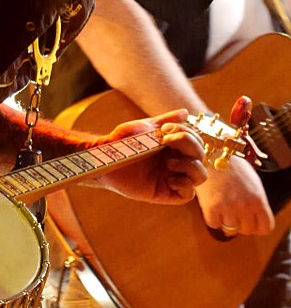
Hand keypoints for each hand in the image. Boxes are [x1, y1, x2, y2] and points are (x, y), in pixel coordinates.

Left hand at [91, 109, 206, 203]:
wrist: (106, 156)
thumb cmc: (123, 141)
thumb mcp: (146, 127)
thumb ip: (167, 120)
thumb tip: (186, 113)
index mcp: (174, 147)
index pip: (197, 141)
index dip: (188, 134)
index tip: (165, 130)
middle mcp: (177, 162)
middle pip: (201, 156)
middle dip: (189, 145)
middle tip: (165, 142)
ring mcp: (172, 177)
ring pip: (201, 175)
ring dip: (190, 165)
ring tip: (169, 163)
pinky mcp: (165, 193)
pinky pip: (188, 194)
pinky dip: (185, 184)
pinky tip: (169, 177)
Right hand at [196, 155, 273, 235]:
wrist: (211, 152)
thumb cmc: (232, 165)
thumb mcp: (252, 182)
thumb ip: (255, 202)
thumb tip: (253, 218)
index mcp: (259, 199)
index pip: (265, 228)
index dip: (256, 225)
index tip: (249, 220)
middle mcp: (245, 205)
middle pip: (247, 230)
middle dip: (240, 224)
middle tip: (233, 212)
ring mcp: (228, 207)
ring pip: (230, 230)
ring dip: (225, 221)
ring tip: (221, 207)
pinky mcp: (211, 207)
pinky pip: (213, 223)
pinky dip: (211, 217)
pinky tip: (211, 205)